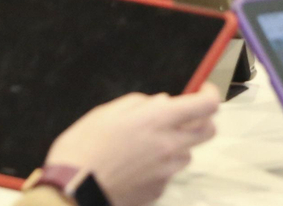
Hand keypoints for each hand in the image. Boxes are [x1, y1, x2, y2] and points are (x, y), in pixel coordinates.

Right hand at [45, 85, 220, 205]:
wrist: (72, 192)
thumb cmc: (83, 147)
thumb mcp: (107, 112)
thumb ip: (140, 104)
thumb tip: (162, 103)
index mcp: (158, 120)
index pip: (206, 106)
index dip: (210, 95)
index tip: (204, 90)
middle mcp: (169, 146)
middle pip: (208, 131)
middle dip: (201, 120)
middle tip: (182, 117)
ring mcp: (166, 172)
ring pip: (188, 153)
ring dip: (177, 145)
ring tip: (146, 145)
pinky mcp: (158, 191)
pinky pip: (168, 174)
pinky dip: (159, 167)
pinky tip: (135, 166)